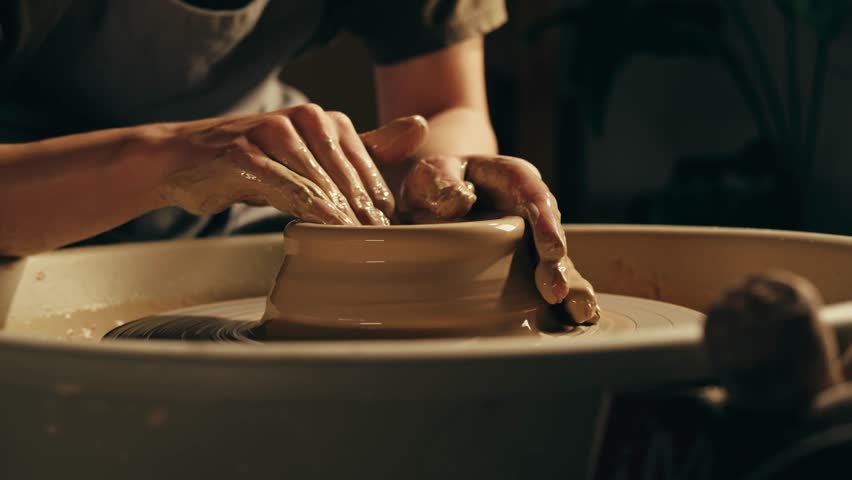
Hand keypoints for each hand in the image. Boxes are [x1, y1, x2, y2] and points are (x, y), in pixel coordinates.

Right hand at [154, 104, 426, 224]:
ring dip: (344, 219)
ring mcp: (272, 134)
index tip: (394, 237)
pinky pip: (287, 188)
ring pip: (321, 183)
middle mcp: (303, 119)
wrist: (183, 160)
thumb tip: (421, 127)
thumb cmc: (255, 163)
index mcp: (325, 120)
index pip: (368, 168)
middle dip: (367, 216)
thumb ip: (366, 147)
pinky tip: (325, 234)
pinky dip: (310, 213)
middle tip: (384, 250)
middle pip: (348, 178)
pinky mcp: (244, 155)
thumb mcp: (312, 156)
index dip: (381, 205)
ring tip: (361, 248)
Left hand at [372, 152, 600, 323]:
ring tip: (573, 308)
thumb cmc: (436, 181)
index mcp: (512, 178)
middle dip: (555, 262)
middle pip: (550, 232)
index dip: (546, 222)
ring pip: (554, 259)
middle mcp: (530, 208)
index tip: (553, 248)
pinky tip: (573, 316)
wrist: (434, 196)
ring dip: (564, 283)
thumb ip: (443, 184)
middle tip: (555, 290)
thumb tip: (460, 203)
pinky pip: (543, 277)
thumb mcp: (433, 172)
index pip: (533, 195)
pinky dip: (558, 295)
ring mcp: (530, 236)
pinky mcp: (524, 261)